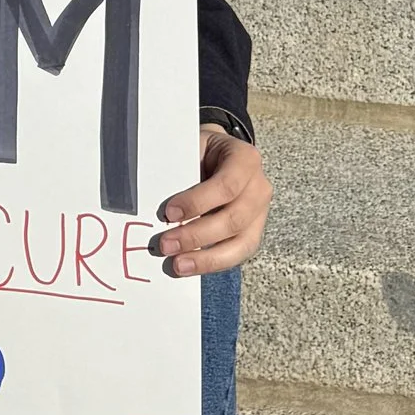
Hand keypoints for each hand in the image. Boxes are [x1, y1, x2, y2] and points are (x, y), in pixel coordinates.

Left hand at [151, 127, 269, 276]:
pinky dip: (212, 262)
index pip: (227, 185)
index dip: (198, 202)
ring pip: (241, 243)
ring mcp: (260, 213)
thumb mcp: (191, 147)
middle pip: (234, 219)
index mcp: (246, 159)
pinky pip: (237, 254)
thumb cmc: (200, 150)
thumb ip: (180, 169)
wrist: (217, 154)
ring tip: (178, 265)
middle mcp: (259, 187)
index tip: (169, 212)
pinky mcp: (254, 232)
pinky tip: (190, 266)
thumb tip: (154, 202)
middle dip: (197, 236)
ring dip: (206, 258)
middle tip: (165, 245)